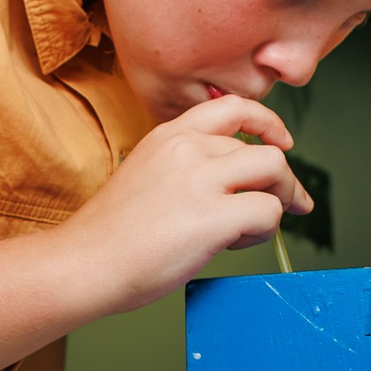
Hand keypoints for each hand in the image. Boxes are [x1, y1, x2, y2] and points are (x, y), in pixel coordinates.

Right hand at [53, 95, 311, 316]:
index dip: (267, 123)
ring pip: (275, 171)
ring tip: (248, 230)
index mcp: (169, 136)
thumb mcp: (145, 176)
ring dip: (277, 202)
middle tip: (287, 205)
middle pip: (265, 149)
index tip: (281, 142)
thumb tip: (235, 184)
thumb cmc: (110, 235)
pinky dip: (262, 232)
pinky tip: (232, 244)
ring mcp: (200, 179)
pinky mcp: (212, 216)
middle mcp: (187, 148)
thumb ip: (186, 168)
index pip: (233, 107)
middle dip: (283, 180)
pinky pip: (268, 212)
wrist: (84, 263)